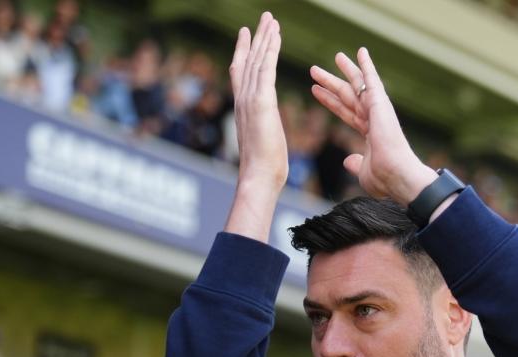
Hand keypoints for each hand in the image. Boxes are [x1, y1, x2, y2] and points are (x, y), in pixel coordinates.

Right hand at [223, 12, 286, 241]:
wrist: (258, 177)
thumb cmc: (263, 170)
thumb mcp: (262, 142)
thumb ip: (262, 129)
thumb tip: (265, 130)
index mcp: (243, 108)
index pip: (242, 73)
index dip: (244, 51)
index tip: (246, 34)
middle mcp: (242, 99)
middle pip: (248, 60)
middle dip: (256, 38)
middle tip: (263, 18)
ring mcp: (249, 99)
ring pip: (257, 60)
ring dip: (264, 37)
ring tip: (271, 19)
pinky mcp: (261, 101)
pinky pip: (266, 68)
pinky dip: (270, 49)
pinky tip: (275, 35)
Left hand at [309, 48, 438, 206]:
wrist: (398, 175)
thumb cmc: (385, 179)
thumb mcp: (364, 172)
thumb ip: (356, 164)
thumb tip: (348, 161)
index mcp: (370, 133)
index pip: (346, 113)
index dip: (331, 102)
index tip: (316, 92)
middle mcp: (374, 118)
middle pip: (348, 96)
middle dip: (332, 83)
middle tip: (316, 71)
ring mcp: (378, 110)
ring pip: (357, 85)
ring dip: (344, 71)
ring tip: (334, 56)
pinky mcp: (381, 104)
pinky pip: (372, 80)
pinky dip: (366, 65)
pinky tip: (360, 51)